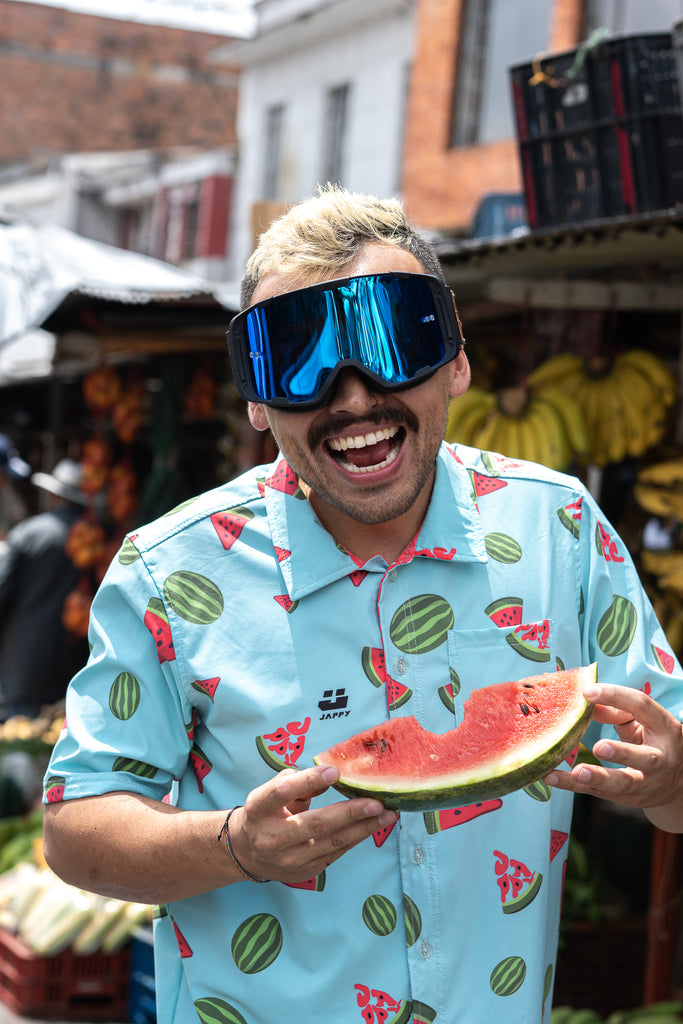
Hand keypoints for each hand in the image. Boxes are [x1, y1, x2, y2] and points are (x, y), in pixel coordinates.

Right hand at [228, 765, 398, 882]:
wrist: (247, 851)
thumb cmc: (265, 812)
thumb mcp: (270, 791)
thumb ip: (297, 781)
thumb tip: (332, 776)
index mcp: (259, 809)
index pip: (283, 793)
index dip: (309, 781)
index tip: (334, 771)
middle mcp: (272, 837)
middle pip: (314, 824)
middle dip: (349, 813)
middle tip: (375, 801)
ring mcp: (289, 859)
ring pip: (332, 843)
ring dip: (363, 828)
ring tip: (387, 814)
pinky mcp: (305, 871)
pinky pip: (336, 853)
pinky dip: (356, 838)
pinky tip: (374, 826)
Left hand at [544, 681, 682, 831]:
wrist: (677, 784)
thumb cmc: (653, 741)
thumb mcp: (643, 722)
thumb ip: (618, 712)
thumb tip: (587, 703)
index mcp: (664, 728)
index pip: (643, 707)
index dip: (616, 696)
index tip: (587, 691)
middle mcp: (660, 758)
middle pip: (644, 757)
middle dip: (622, 753)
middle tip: (599, 747)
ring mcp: (645, 782)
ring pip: (624, 783)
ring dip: (599, 777)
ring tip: (577, 772)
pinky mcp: (626, 797)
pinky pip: (598, 792)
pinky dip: (573, 786)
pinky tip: (551, 777)